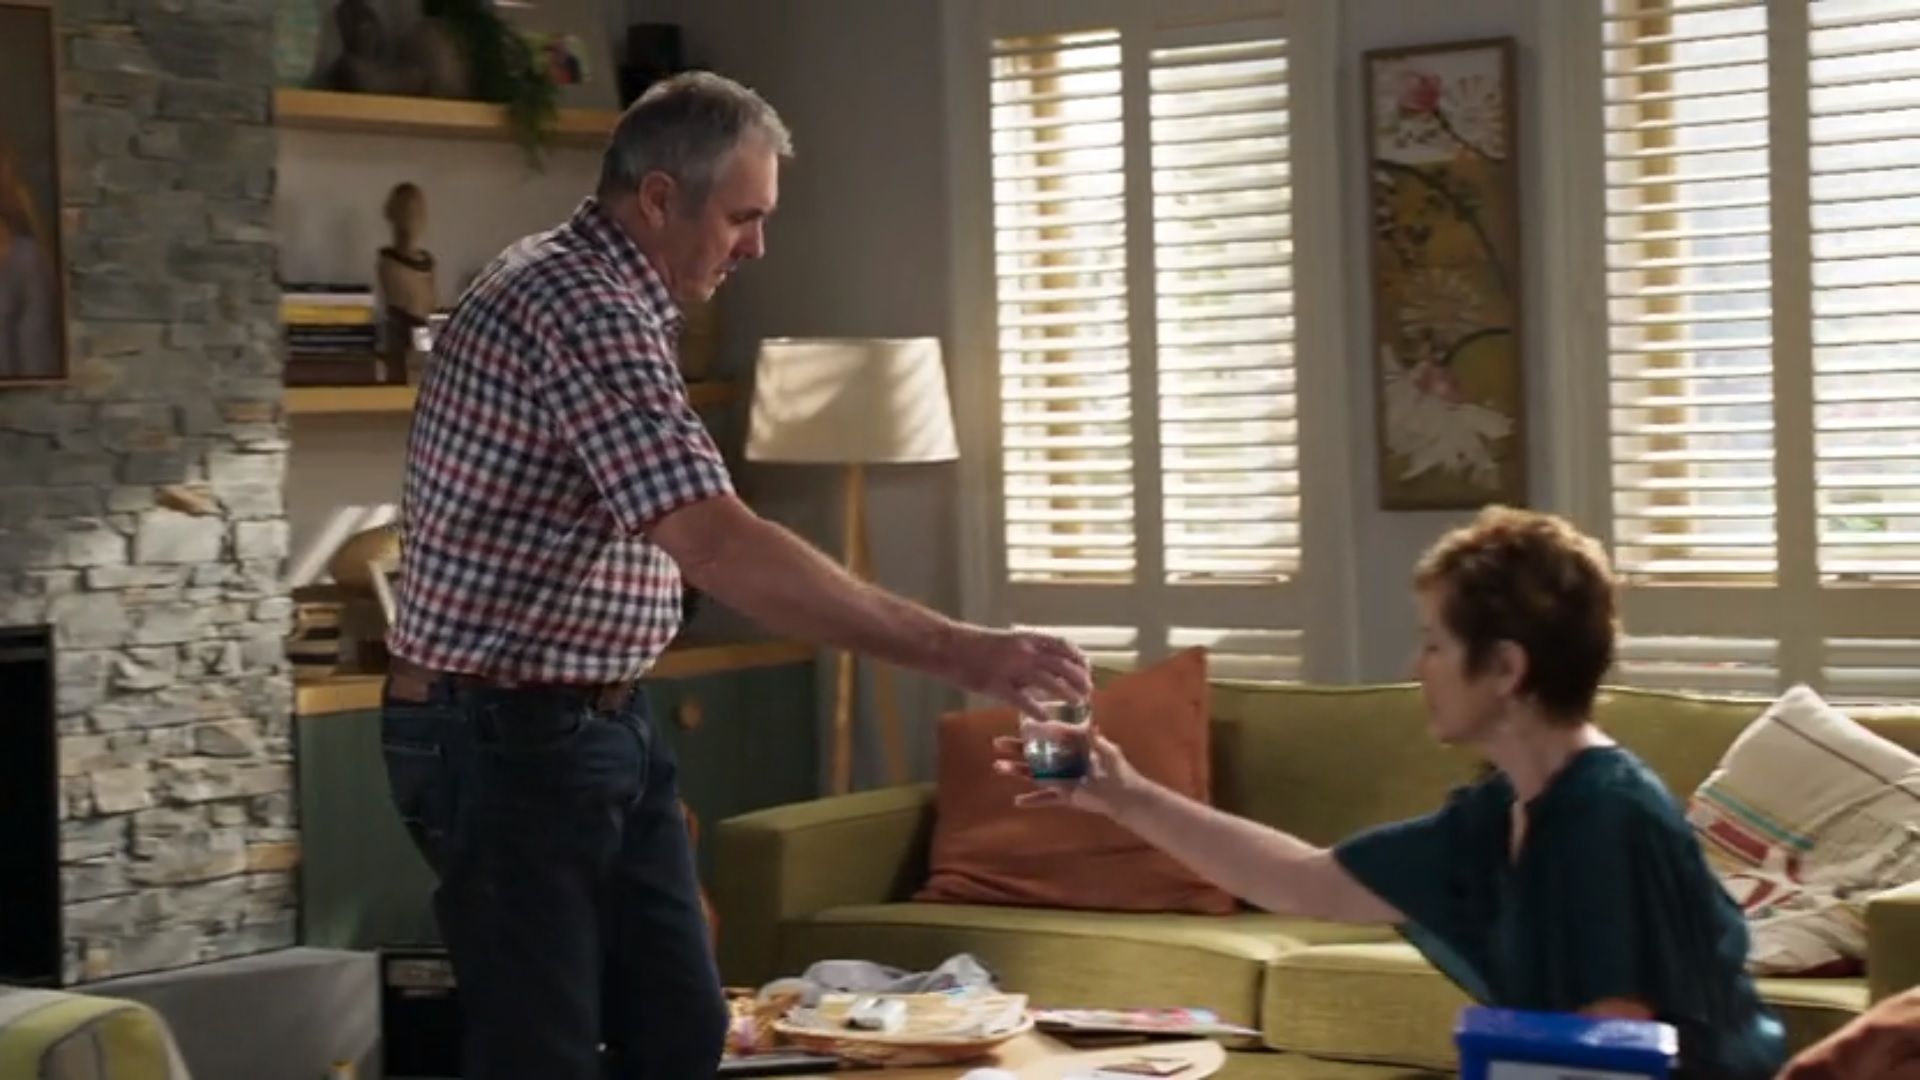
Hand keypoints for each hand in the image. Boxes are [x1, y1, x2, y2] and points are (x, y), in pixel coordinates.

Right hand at [944, 626, 1091, 720]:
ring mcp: (1011, 668)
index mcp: (1026, 638)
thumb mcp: (1006, 642)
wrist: (948, 646)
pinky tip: (1046, 718)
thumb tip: (1044, 666)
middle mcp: (1024, 651)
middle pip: (1061, 664)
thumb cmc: (975, 644)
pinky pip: (1022, 700)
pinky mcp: (997, 685)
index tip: (1087, 669)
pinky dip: (1037, 709)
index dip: (1078, 658)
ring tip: (1078, 702)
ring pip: (1048, 681)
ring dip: (1067, 692)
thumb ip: (1026, 653)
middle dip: (1079, 678)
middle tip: (1088, 691)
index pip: (1062, 645)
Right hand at [991, 726, 1141, 817]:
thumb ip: (1095, 739)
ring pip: (1034, 774)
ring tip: (999, 767)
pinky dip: (1032, 800)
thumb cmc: (1117, 769)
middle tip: (997, 743)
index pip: (1049, 736)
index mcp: (1071, 747)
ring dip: (1017, 771)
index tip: (1019, 724)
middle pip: (1035, 754)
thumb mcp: (1106, 749)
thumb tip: (1088, 723)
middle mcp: (1062, 761)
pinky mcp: (1064, 796)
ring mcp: (1061, 779)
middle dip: (1016, 749)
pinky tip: (1017, 801)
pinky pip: (1045, 798)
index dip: (1034, 731)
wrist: (1124, 795)